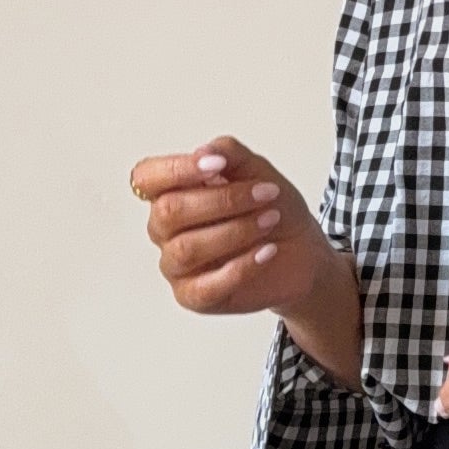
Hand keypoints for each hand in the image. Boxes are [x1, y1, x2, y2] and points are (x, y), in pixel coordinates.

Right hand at [129, 130, 323, 319]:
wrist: (302, 250)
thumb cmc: (270, 207)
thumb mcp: (257, 170)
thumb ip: (229, 154)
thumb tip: (204, 152)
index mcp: (171, 192)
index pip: (146, 178)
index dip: (175, 170)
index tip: (217, 166)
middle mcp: (165, 229)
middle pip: (168, 212)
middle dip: (222, 200)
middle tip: (264, 193)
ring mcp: (175, 265)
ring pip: (186, 249)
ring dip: (235, 231)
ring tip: (270, 220)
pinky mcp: (193, 296)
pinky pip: (205, 286)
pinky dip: (242, 267)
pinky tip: (267, 252)